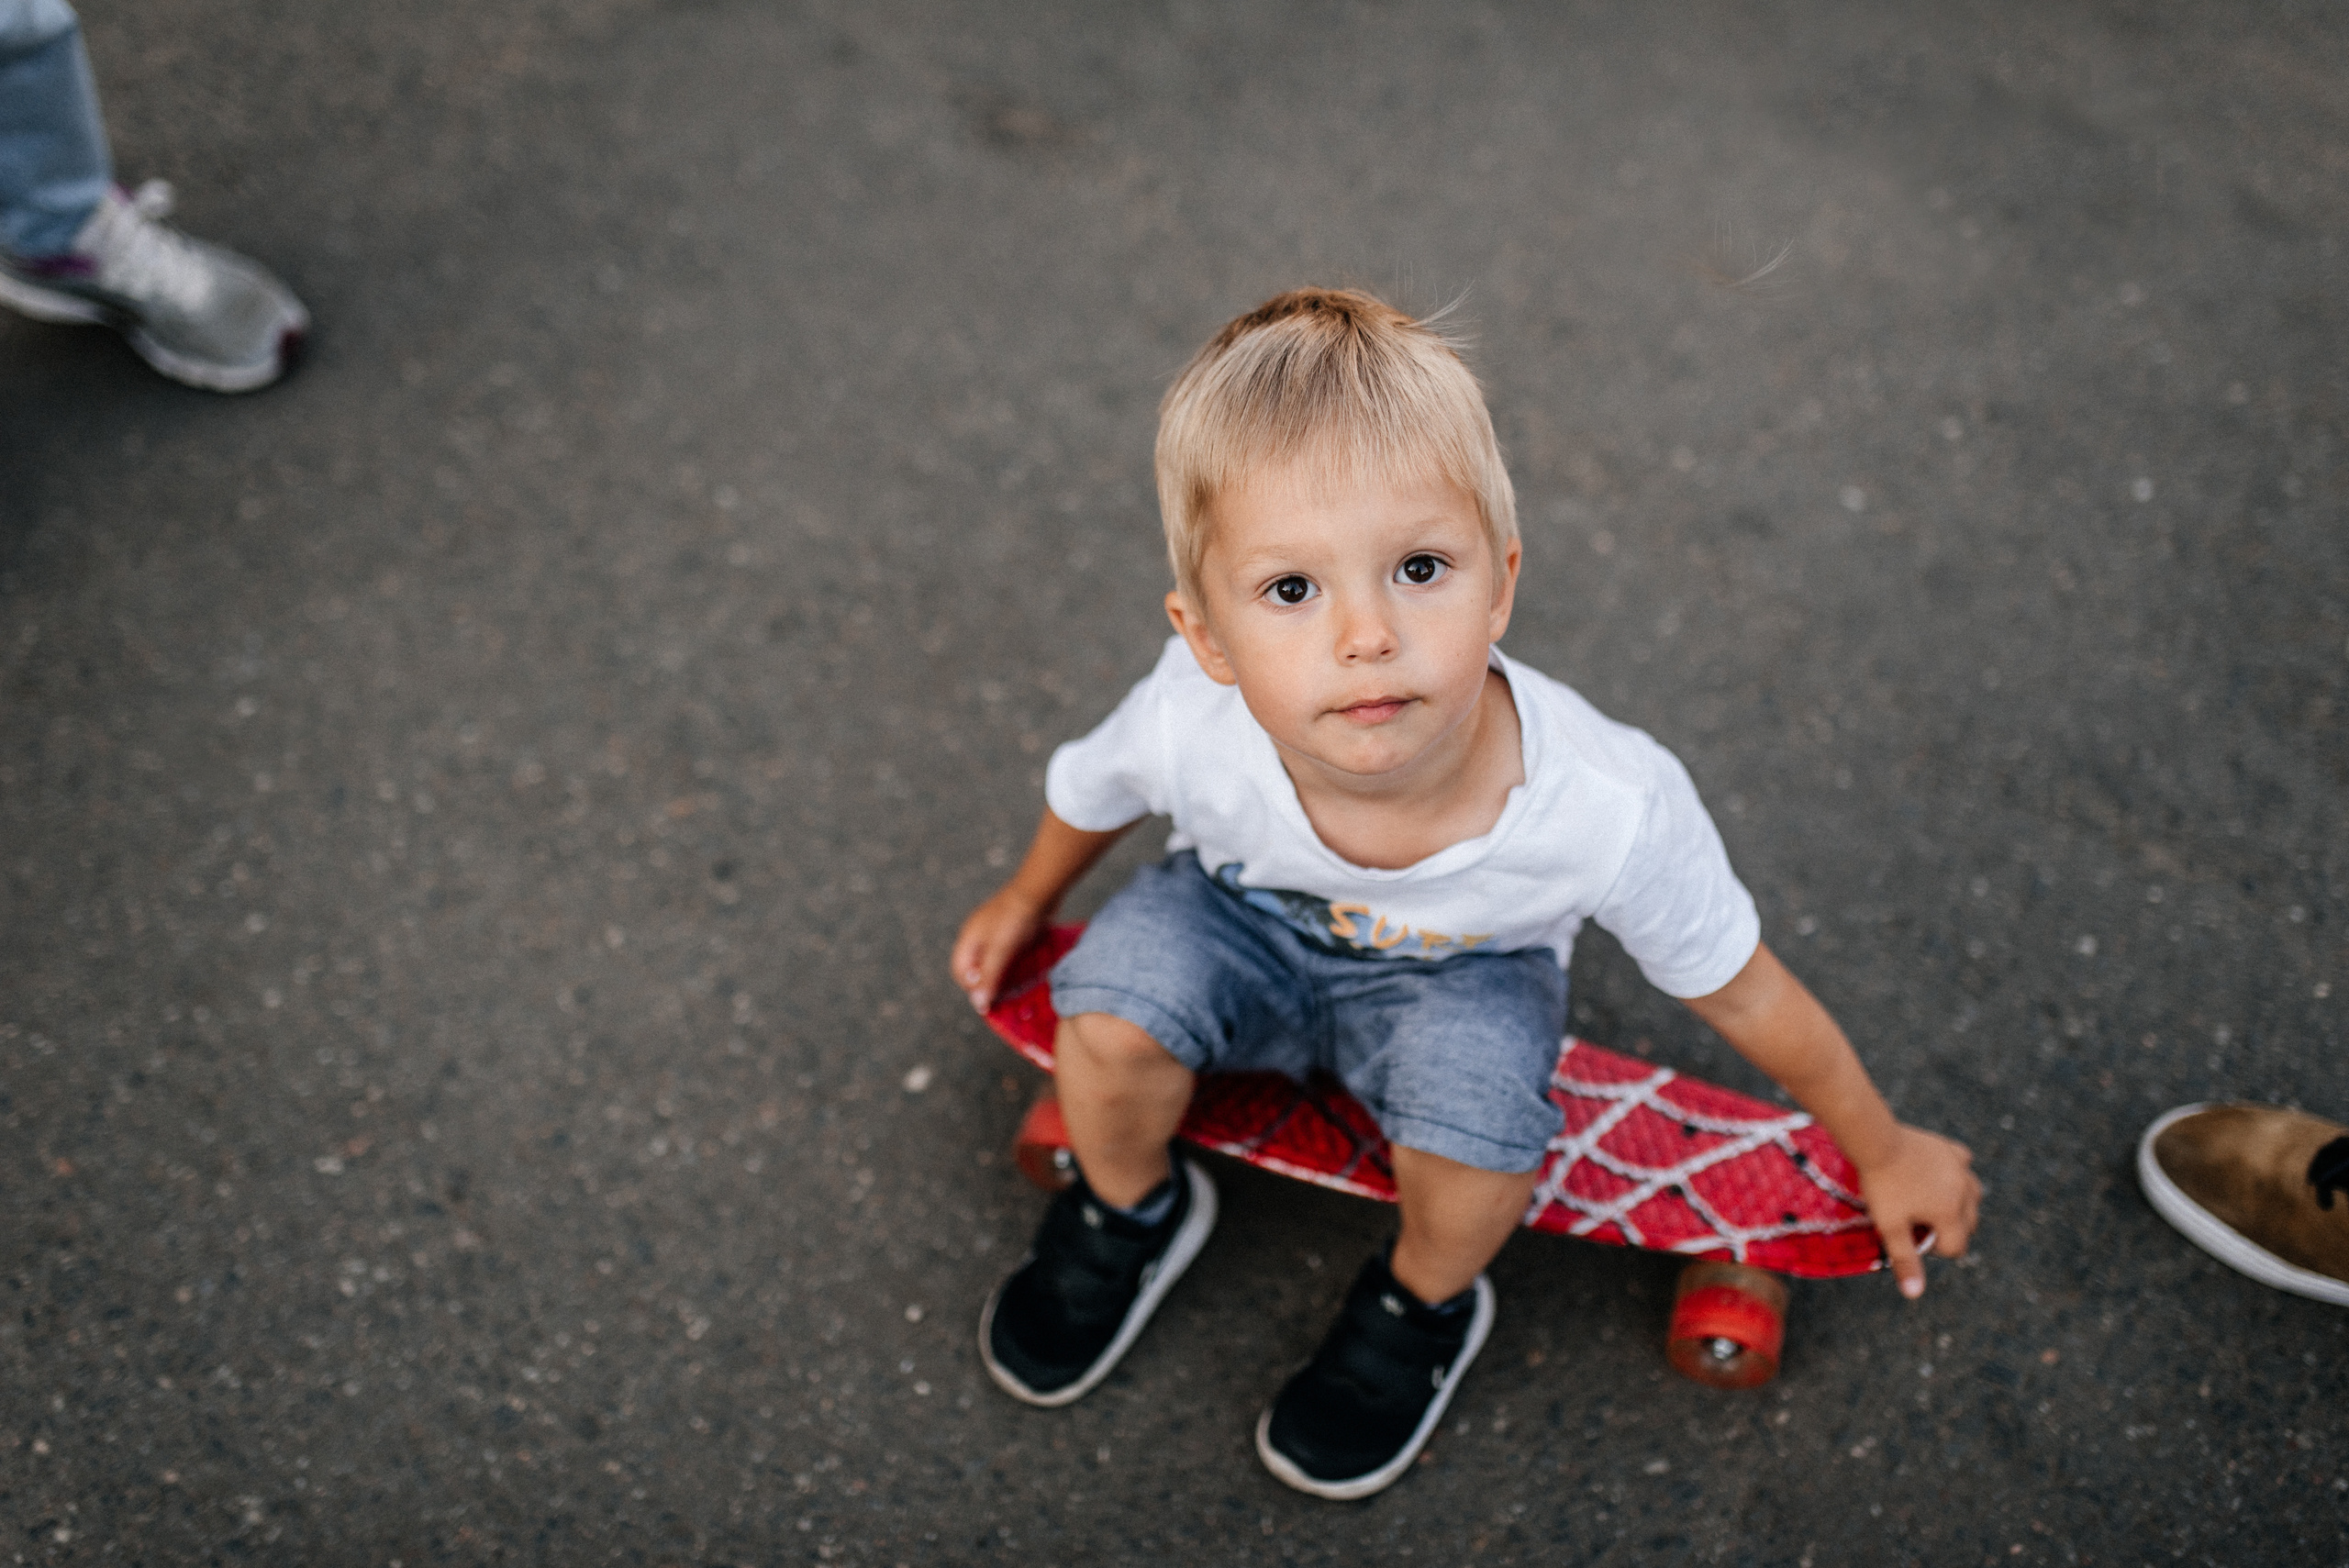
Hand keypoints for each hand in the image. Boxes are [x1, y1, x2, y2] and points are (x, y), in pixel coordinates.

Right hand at [949, 884, 1050, 1013]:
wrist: (1039, 891)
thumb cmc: (1016, 918)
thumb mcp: (1000, 950)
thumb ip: (989, 976)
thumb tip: (978, 1003)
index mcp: (968, 940)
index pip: (961, 972)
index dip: (972, 989)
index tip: (990, 1003)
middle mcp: (978, 939)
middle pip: (976, 970)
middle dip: (988, 986)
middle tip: (1005, 1000)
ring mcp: (994, 937)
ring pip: (993, 965)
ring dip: (1002, 979)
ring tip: (1017, 992)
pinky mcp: (1011, 936)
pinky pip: (1007, 958)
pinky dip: (1013, 969)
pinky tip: (1025, 976)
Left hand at [1855, 1124, 1979, 1298]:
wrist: (1875, 1140)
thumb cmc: (1881, 1186)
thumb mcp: (1890, 1226)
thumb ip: (1904, 1259)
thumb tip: (1914, 1294)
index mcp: (1951, 1213)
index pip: (1954, 1247)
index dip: (1933, 1249)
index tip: (1911, 1238)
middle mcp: (1964, 1192)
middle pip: (1969, 1224)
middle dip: (1949, 1230)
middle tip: (1919, 1222)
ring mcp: (1960, 1169)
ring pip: (1973, 1196)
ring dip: (1959, 1205)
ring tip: (1931, 1204)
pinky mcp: (1951, 1150)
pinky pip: (1964, 1165)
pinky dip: (1957, 1174)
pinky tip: (1942, 1175)